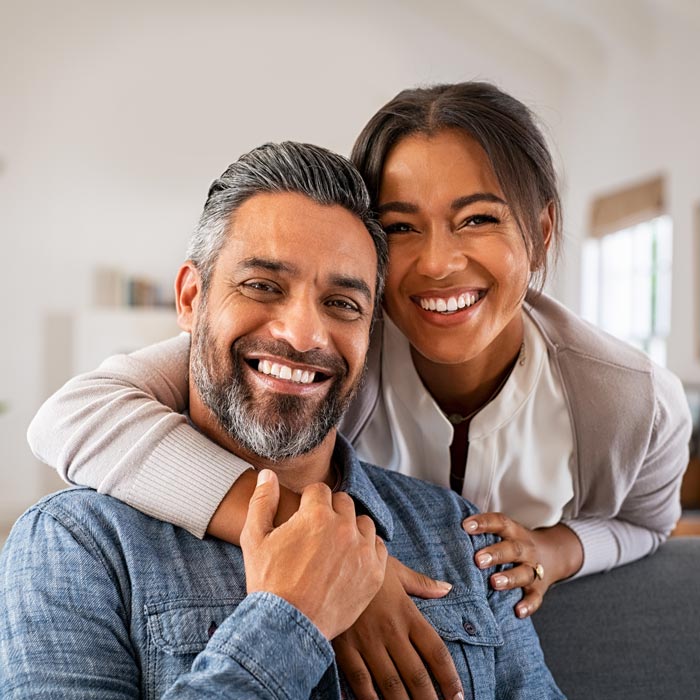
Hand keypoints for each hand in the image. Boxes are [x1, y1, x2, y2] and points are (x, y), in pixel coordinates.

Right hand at [241, 469, 387, 639]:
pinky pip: (379, 548)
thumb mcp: (254, 538)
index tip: (302, 516)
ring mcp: (362, 550)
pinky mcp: (375, 573)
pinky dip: (367, 549)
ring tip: (334, 546)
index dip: (308, 501)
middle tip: (317, 533)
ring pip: (363, 523)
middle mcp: (344, 527)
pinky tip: (351, 559)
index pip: (319, 490)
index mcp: (316, 514)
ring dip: (351, 528)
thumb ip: (261, 501)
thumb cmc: (268, 582)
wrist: (286, 627)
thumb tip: (267, 474)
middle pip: (344, 503)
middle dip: (330, 511)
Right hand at [333, 557, 463, 699]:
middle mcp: (391, 631)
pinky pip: (360, 681)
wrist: (330, 561)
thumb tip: (446, 589)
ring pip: (391, 684)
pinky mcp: (345, 648)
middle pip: (416, 675)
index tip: (458, 695)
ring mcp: (367, 642)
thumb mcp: (396, 571)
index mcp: (407, 613)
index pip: (436, 652)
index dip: (449, 677)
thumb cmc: (366, 566)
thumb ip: (422, 584)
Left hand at [463, 513, 582, 618]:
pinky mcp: (539, 589)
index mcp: (513, 532)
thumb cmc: (513, 543)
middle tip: (478, 560)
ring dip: (510, 578)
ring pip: (524, 573)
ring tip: (494, 583)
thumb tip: (446, 532)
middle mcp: (525, 549)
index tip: (466, 526)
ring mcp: (534, 569)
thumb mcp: (504, 532)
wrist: (553, 554)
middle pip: (513, 549)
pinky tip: (518, 611)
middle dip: (496, 554)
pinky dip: (528, 605)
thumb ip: (483, 533)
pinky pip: (536, 598)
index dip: (484, 523)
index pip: (500, 523)